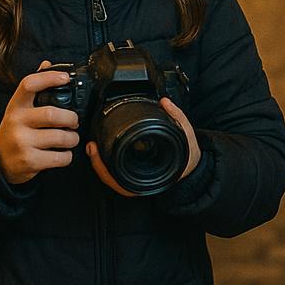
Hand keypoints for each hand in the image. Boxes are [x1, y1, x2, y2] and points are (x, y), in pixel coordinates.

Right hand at [0, 60, 79, 184]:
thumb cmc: (16, 130)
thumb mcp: (20, 108)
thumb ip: (35, 88)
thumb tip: (47, 63)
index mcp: (16, 106)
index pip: (29, 84)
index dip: (49, 77)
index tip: (66, 78)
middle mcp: (17, 122)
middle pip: (52, 114)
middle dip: (71, 118)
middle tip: (74, 121)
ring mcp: (22, 143)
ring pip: (60, 137)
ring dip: (73, 138)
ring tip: (71, 138)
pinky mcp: (29, 162)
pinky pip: (59, 157)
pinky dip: (68, 156)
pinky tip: (64, 153)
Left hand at [87, 97, 201, 196]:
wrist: (194, 169)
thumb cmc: (189, 157)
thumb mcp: (186, 135)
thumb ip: (177, 117)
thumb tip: (165, 102)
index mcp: (148, 178)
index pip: (117, 178)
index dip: (101, 165)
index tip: (94, 149)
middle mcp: (139, 183)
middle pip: (110, 178)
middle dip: (97, 163)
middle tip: (90, 145)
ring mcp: (136, 181)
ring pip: (112, 178)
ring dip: (100, 165)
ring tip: (93, 147)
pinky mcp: (136, 176)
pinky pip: (117, 174)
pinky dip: (107, 165)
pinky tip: (104, 151)